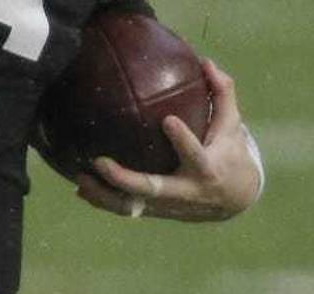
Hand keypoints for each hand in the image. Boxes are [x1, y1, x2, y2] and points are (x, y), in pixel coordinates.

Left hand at [75, 59, 261, 221]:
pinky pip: (125, 209)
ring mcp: (166, 205)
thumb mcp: (232, 126)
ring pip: (132, 206)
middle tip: (99, 161)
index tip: (169, 120)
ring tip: (80, 178)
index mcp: (206, 169)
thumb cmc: (229, 154)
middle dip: (125, 179)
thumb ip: (221, 95)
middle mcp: (184, 191)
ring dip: (104, 195)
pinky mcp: (155, 211)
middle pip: (152, 189)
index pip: (195, 155)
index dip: (183, 141)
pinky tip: (80, 188)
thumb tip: (205, 62)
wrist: (233, 200)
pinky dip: (103, 201)